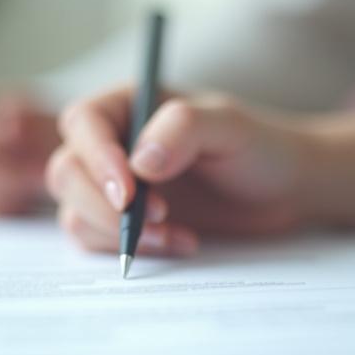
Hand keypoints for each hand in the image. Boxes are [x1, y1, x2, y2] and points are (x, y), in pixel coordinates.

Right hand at [46, 86, 354, 255]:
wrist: (285, 190)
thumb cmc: (261, 147)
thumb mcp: (231, 127)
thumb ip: (185, 128)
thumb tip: (139, 162)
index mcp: (130, 105)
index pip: (84, 123)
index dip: (95, 158)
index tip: (127, 192)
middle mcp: (114, 144)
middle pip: (68, 172)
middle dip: (102, 204)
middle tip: (157, 219)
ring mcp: (116, 187)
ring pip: (76, 211)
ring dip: (116, 232)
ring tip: (174, 234)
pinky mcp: (126, 223)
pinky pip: (100, 240)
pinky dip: (134, 249)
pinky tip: (182, 242)